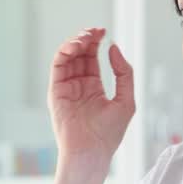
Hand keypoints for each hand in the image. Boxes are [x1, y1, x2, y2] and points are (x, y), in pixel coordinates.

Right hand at [47, 27, 134, 171]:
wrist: (92, 152)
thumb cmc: (109, 133)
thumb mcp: (126, 99)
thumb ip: (123, 73)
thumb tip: (113, 48)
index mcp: (93, 87)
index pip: (92, 58)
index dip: (96, 42)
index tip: (103, 31)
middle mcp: (78, 85)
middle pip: (79, 54)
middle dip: (86, 39)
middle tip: (95, 31)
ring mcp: (66, 88)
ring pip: (67, 57)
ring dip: (74, 43)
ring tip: (85, 38)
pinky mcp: (56, 92)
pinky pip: (57, 67)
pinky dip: (64, 53)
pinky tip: (76, 47)